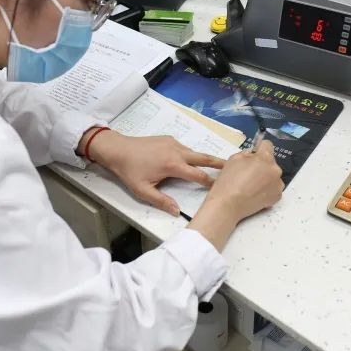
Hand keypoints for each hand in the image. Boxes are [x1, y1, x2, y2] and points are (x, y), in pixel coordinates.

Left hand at [83, 129, 224, 215]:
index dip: (210, 181)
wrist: (117, 149)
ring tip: (215, 165)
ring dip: (203, 159)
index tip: (220, 186)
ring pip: (193, 152)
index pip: (198, 174)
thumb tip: (177, 211)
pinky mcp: (168, 139)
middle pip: (203, 157)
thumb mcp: (143, 191)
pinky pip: (184, 148)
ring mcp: (173, 143)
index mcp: (172, 165)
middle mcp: (177, 151)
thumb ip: (161, 201)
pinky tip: (189, 161)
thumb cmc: (129, 171)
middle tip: (233, 165)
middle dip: (218, 162)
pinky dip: (191, 155)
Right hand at [189, 141, 283, 249]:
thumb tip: (253, 153)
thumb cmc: (228, 181)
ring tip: (251, 186)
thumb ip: (247, 153)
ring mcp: (278, 184)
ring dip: (265, 178)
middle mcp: (275, 170)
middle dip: (262, 165)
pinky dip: (266, 190)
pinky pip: (273, 188)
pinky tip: (255, 194)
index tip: (254, 154)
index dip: (259, 148)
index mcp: (265, 158)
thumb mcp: (233, 159)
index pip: (267, 145)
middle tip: (248, 174)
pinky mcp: (277, 196)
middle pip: (270, 162)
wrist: (228, 205)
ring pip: (273, 176)